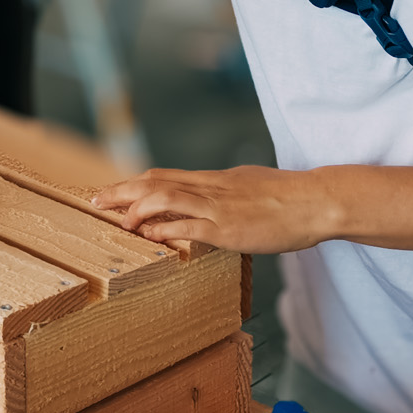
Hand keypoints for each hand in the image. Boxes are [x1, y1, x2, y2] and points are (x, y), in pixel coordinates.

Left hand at [90, 165, 334, 252]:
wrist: (317, 201)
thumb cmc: (291, 198)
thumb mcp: (251, 186)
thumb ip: (226, 194)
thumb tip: (209, 204)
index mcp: (215, 179)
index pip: (164, 175)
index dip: (134, 183)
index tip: (112, 192)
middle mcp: (211, 188)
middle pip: (155, 182)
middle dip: (121, 191)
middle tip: (95, 200)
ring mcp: (218, 207)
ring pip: (165, 198)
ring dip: (136, 209)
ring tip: (119, 221)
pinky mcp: (228, 228)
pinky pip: (188, 226)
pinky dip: (164, 230)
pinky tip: (149, 236)